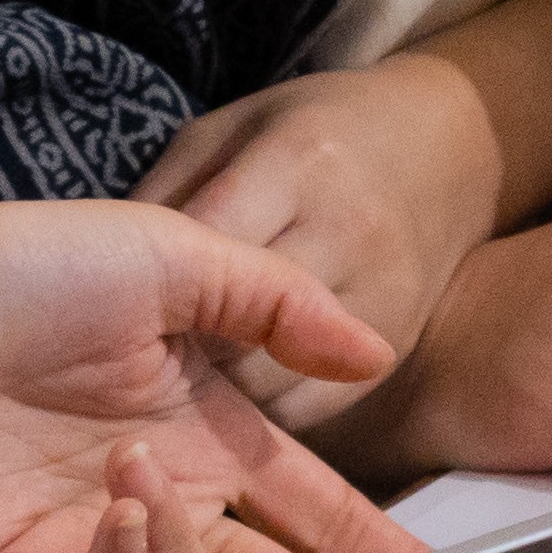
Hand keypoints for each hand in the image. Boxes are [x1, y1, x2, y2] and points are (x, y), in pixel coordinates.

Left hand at [139, 59, 502, 419]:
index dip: (150, 285)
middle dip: (178, 352)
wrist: (446, 150)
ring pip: (274, 380)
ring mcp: (381, 295)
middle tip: (127, 365)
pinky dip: (259, 417)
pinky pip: (308, 410)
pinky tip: (225, 404)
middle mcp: (347, 231)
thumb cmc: (312, 137)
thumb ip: (168, 195)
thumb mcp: (228, 135)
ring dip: (216, 398)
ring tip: (172, 392)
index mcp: (297, 161)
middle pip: (243, 324)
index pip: (210, 244)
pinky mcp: (393, 349)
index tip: (106, 306)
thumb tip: (106, 272)